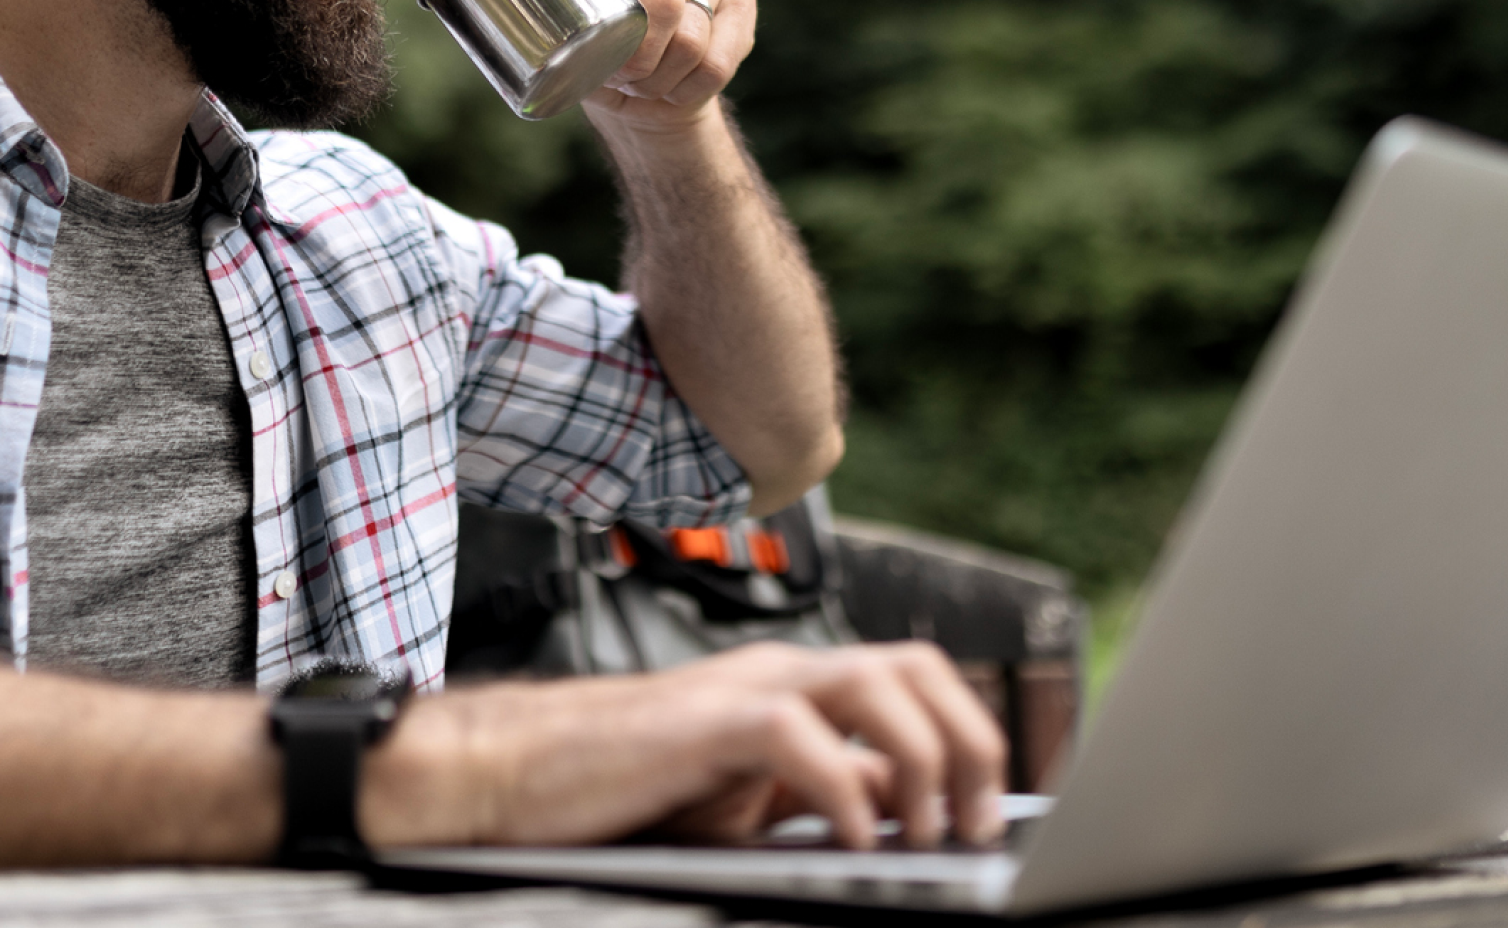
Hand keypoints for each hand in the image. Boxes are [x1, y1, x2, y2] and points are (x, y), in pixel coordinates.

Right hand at [363, 642, 1008, 852]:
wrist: (516, 774)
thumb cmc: (619, 789)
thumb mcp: (743, 801)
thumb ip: (817, 794)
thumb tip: (898, 813)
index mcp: (798, 688)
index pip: (915, 686)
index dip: (970, 740)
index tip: (991, 814)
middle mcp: (784, 672)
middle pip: (918, 667)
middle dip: (971, 741)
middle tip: (976, 825)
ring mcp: (747, 688)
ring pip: (880, 682)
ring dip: (926, 759)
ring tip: (932, 832)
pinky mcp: (709, 720)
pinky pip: (804, 736)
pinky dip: (847, 791)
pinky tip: (856, 841)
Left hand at [576, 0, 757, 131]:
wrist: (650, 89)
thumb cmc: (602, 59)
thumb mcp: (572, 48)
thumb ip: (567, 40)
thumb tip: (572, 53)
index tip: (589, 34)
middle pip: (661, 2)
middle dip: (638, 60)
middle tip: (623, 78)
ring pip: (690, 41)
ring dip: (661, 80)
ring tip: (643, 84)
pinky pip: (716, 63)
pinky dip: (690, 90)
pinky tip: (675, 86)